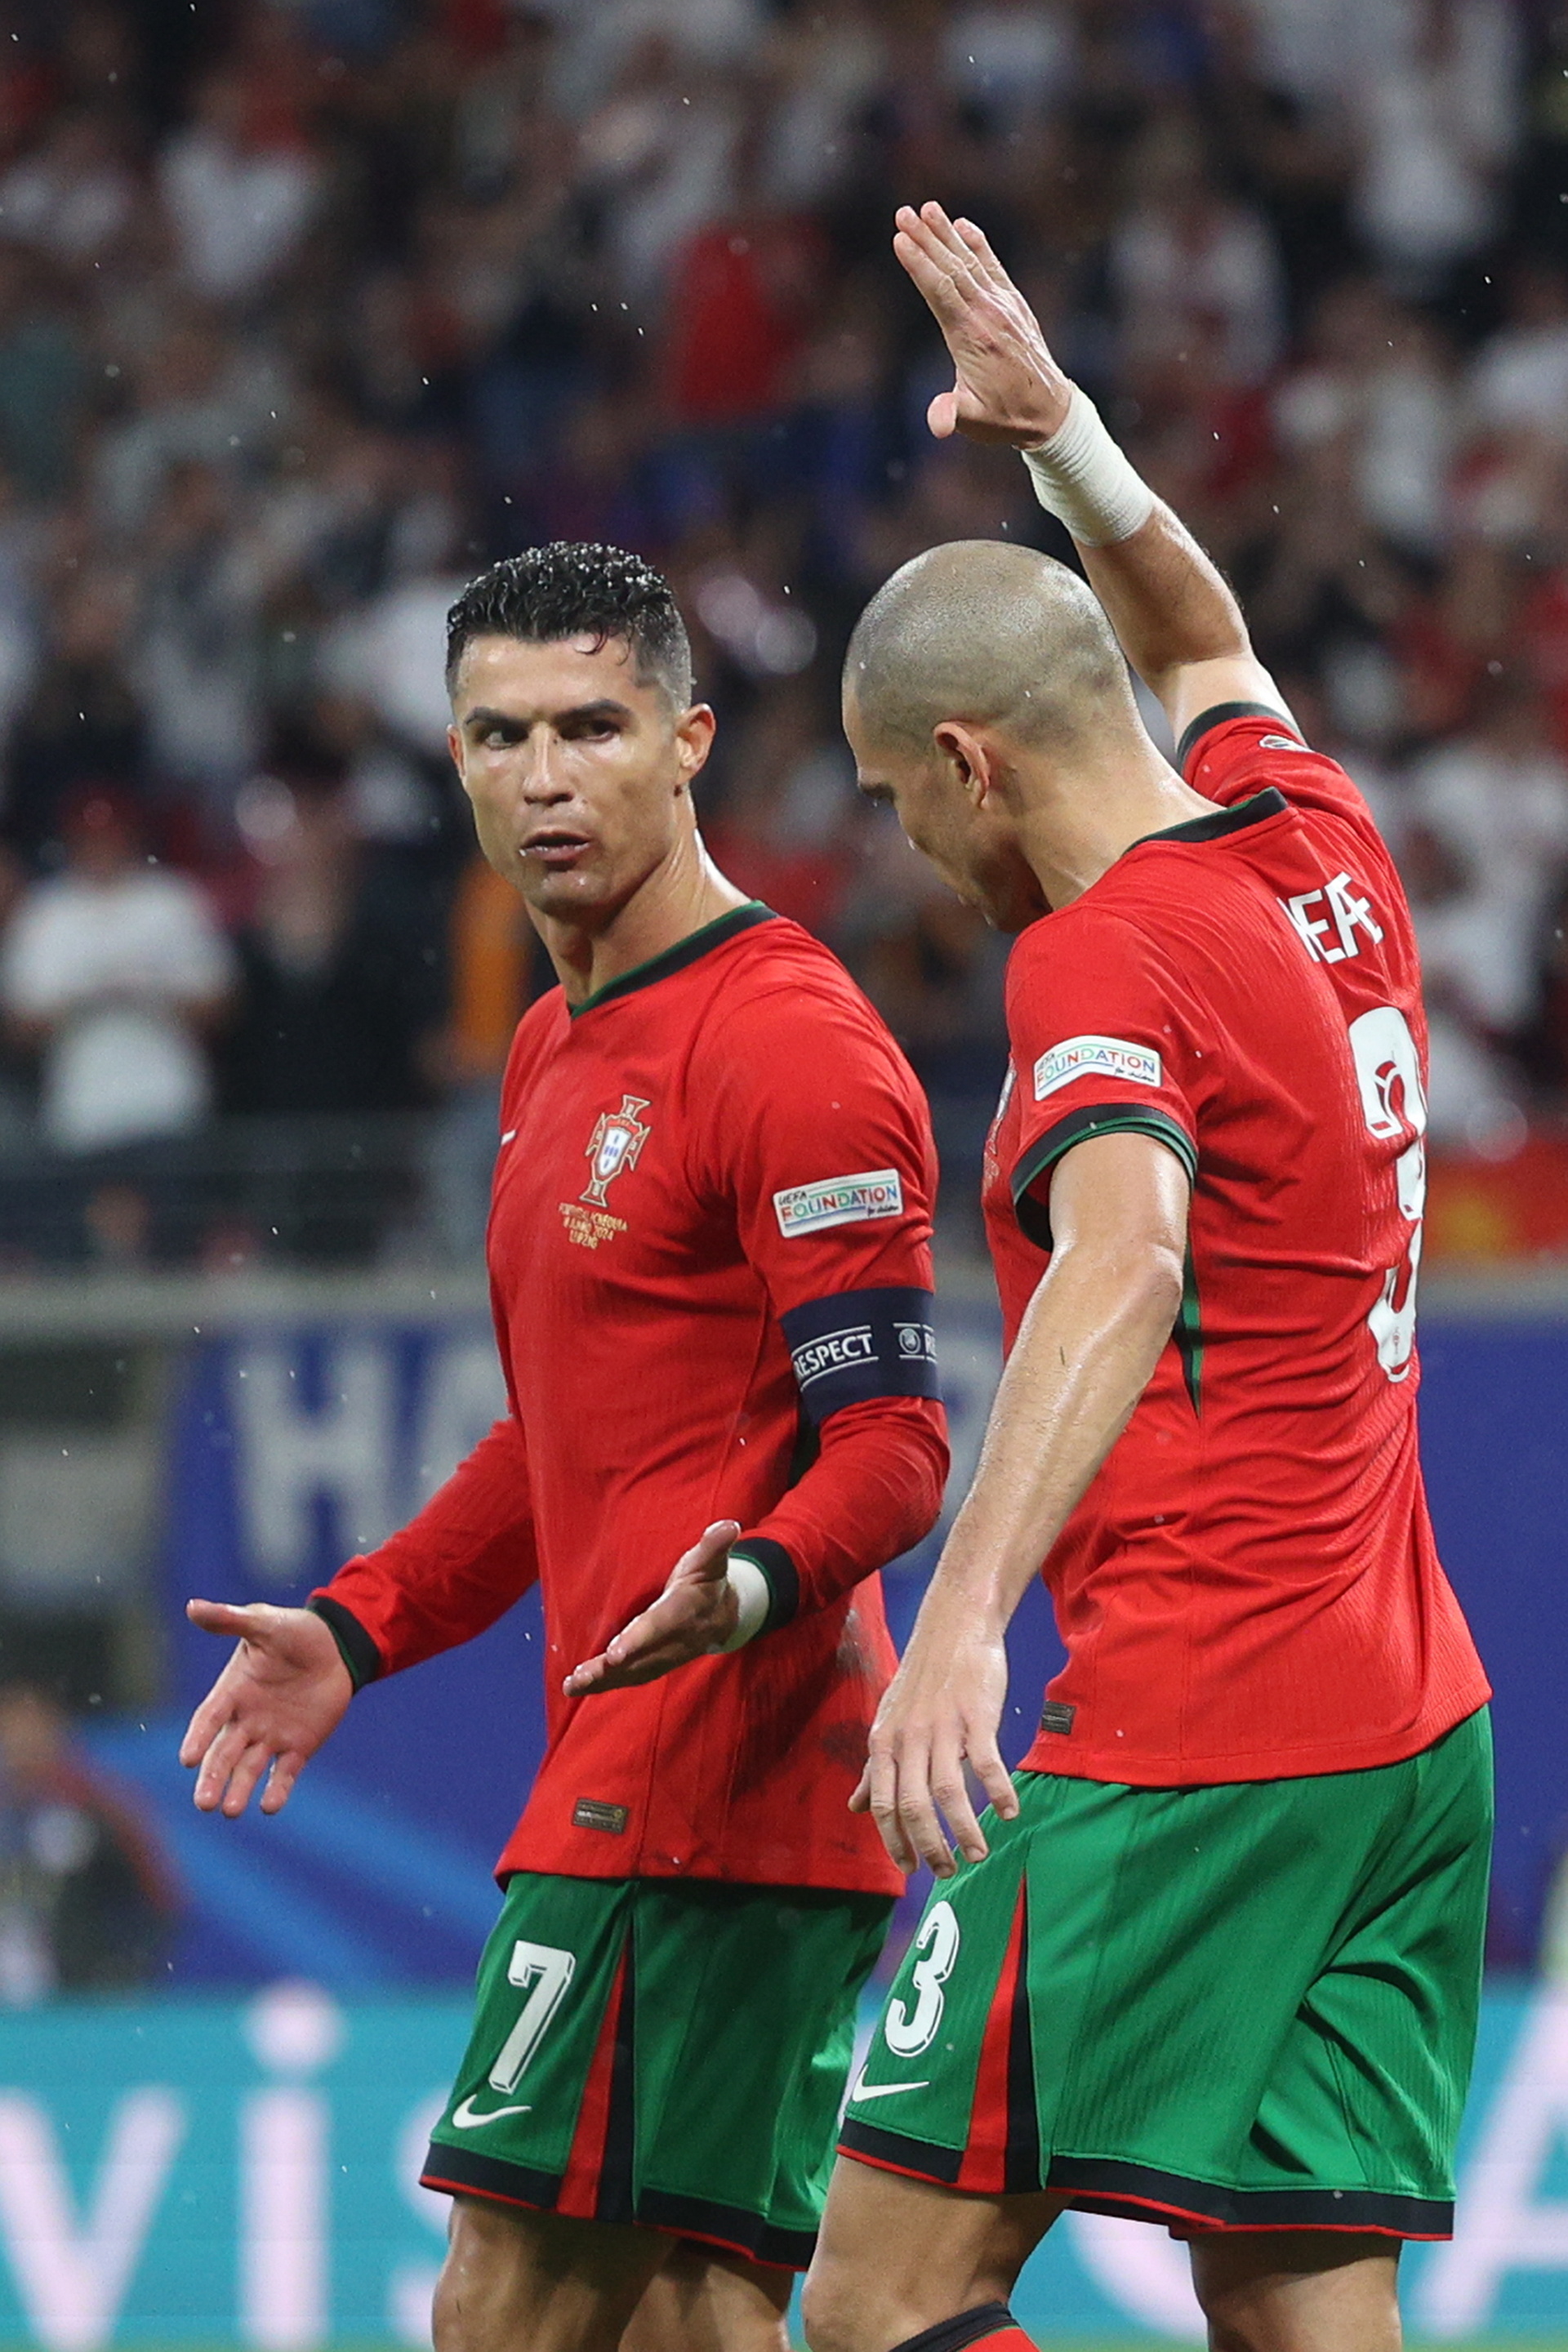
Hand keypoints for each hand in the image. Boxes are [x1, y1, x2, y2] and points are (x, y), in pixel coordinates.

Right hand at [179, 1600, 352, 1817]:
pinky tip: (269, 1806)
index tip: (186, 1759)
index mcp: (232, 1691)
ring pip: (248, 1768)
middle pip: (223, 1754)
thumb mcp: (263, 1622)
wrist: (336, 1645)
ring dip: (239, 1789)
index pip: (209, 1719)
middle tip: (204, 1804)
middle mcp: (246, 1719)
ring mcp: (271, 1735)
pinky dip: (277, 1789)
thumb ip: (230, 1620)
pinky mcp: (298, 1746)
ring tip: (230, 1811)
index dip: (198, 1738)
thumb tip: (193, 1606)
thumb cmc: (294, 1631)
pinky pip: (284, 1772)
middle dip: (212, 1778)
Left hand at [563, 1521, 742, 1695]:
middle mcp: (677, 1640)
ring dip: (604, 1681)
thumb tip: (729, 1525)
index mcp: (686, 1610)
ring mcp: (668, 1656)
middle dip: (613, 1668)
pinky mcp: (657, 1664)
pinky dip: (606, 1684)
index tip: (615, 1653)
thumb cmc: (708, 1580)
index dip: (639, 1640)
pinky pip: (632, 1677)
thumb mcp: (711, 1560)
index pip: (660, 1626)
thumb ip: (714, 1545)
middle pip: (643, 1657)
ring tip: (574, 1685)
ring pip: (635, 1672)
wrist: (726, 1613)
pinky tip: (579, 1687)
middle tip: (583, 1676)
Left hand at [851, 1611, 1015, 1877]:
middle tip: (946, 1871)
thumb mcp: (889, 1722)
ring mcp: (943, 1727)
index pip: (884, 1804)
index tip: (911, 1868)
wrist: (954, 1627)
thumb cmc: (922, 1679)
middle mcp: (909, 1738)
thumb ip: (875, 1769)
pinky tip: (1009, 1812)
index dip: (895, 1841)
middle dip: (930, 1845)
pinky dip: (999, 1791)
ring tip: (978, 1854)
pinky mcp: (976, 1716)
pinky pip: (987, 1763)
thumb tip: (854, 1807)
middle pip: (914, 1805)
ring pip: (949, 1791)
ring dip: (964, 1829)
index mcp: (884, 1742)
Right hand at [892, 200, 1071, 448]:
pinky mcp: (1013, 304)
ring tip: (927, 209)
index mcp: (973, 337)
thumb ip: (952, 415)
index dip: (920, 263)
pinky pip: (993, 267)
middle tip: (903, 213)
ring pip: (970, 262)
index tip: (900, 238)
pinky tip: (963, 226)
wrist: (1050, 410)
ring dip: (947, 234)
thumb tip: (939, 425)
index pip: (941, 291)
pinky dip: (978, 245)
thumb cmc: (1005, 417)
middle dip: (927, 239)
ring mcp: (1003, 305)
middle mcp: (989, 313)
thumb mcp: (975, 421)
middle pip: (952, 268)